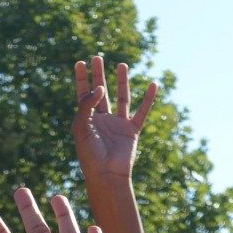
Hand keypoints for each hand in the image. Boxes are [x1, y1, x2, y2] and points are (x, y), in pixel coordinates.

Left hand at [73, 57, 156, 182]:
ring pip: (121, 98)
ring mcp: (117, 125)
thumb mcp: (81, 128)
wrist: (107, 175)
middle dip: (98, 75)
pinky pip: (142, 111)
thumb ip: (86, 106)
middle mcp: (102, 120)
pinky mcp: (131, 131)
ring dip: (121, 82)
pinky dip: (148, 99)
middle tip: (97, 57)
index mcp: (87, 121)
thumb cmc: (90, 155)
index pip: (83, 96)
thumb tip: (99, 88)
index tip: (79, 63)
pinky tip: (153, 84)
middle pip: (100, 93)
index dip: (81, 80)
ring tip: (121, 65)